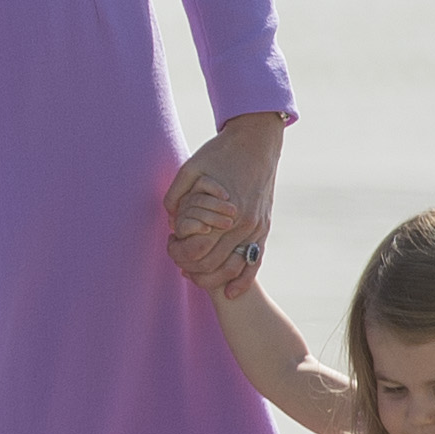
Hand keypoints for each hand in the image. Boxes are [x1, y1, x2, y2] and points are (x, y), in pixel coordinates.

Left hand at [163, 114, 283, 295]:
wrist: (257, 141)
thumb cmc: (219, 153)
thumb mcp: (190, 168)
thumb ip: (176, 195)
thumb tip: (169, 221)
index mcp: (222, 211)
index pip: (196, 250)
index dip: (179, 254)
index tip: (170, 246)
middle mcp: (243, 224)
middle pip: (213, 264)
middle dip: (192, 268)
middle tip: (178, 262)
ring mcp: (257, 228)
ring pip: (235, 268)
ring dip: (214, 279)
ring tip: (195, 276)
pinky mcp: (264, 227)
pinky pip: (255, 261)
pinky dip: (243, 279)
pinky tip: (231, 292)